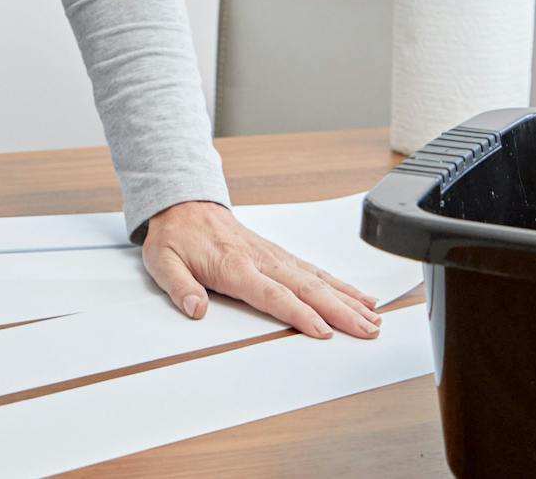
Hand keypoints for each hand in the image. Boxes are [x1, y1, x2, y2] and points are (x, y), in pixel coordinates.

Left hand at [141, 201, 382, 339]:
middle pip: (306, 288)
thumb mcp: (161, 261)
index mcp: (233, 266)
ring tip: (374, 318)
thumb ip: (179, 286)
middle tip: (367, 330)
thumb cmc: (174, 236)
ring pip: (316, 279)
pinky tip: (357, 297)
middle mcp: (260, 259)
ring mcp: (272, 256)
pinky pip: (313, 270)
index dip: (299, 313)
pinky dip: (338, 285)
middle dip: (340, 310)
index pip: (272, 294)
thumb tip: (195, 308)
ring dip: (346, 299)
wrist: (182, 204)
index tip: (323, 330)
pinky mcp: (278, 254)